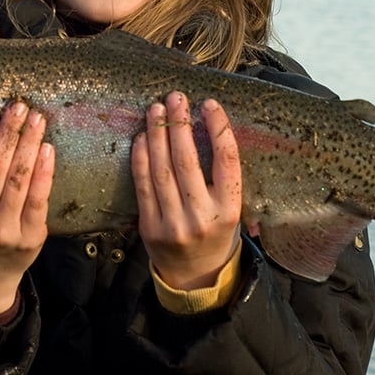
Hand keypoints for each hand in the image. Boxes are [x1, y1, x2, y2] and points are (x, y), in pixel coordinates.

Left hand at [131, 92, 241, 290]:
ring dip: (157, 134)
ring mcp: (173, 223)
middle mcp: (201, 216)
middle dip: (180, 125)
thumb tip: (213, 126)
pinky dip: (141, 158)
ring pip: (162, 170)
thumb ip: (225, 177)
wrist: (196, 276)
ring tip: (156, 109)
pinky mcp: (149, 227)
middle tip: (176, 98)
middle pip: (188, 161)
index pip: (227, 161)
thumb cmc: (217, 232)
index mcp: (230, 210)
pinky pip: (143, 185)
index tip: (209, 104)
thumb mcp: (233, 209)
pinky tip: (142, 137)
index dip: (218, 128)